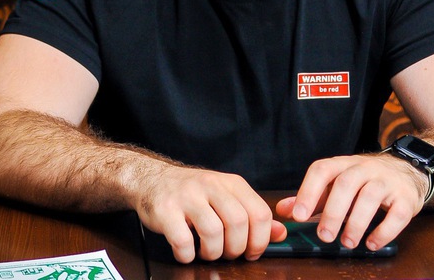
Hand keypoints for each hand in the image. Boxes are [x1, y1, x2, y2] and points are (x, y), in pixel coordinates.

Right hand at [135, 164, 286, 262]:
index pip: (259, 213)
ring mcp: (187, 196)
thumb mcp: (227, 198)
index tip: (251, 252)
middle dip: (235, 249)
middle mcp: (211, 185)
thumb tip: (280, 233)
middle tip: (226, 254)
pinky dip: (187, 255)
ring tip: (206, 251)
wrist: (153, 180)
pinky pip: (183, 241)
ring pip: (213, 233)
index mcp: (232, 183)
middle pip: (238, 223)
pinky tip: (186, 250)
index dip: (260, 240)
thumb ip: (253, 215)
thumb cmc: (195, 194)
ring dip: (212, 253)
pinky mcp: (166, 210)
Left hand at [275, 153, 426, 252]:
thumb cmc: (365, 181)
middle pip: (346, 183)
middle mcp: (365, 168)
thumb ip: (313, 198)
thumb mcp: (338, 184)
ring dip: (356, 222)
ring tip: (347, 242)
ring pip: (371, 196)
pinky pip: (397, 213)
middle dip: (333, 211)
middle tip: (324, 236)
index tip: (300, 217)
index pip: (322, 169)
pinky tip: (372, 243)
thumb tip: (283, 210)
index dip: (309, 191)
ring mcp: (387, 181)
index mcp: (343, 164)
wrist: (406, 172)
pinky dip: (384, 230)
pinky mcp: (406, 198)